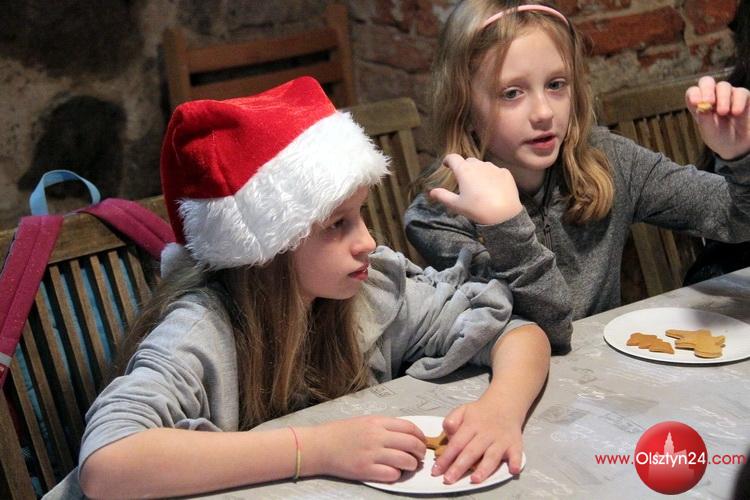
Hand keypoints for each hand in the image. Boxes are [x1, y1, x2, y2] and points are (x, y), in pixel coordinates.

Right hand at [306, 415, 425, 481]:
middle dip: (420, 452)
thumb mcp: (365, 422)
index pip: (410, 427)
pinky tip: (393, 473)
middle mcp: (377, 436)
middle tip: (419, 457)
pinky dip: (397, 475)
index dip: (421, 436)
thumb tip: (407, 435)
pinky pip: (392, 474)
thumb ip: (385, 426)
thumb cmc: (341, 433)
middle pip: (412, 444)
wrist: (320, 446)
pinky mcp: (366, 470)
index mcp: (378, 422)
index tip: (422, 442)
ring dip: (411, 465)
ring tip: (408, 466)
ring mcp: (372, 454)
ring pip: (406, 461)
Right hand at [429, 154, 522, 224]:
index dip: (448, 160)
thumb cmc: (477, 209)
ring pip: (482, 165)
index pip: (453, 158)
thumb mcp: (457, 205)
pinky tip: (493, 188)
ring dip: (478, 171)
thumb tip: (431, 192)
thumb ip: (443, 196)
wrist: (504, 215)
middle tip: (463, 180)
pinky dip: (491, 176)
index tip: (446, 165)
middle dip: (464, 167)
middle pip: (468, 161)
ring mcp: (494, 168)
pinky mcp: (506, 173)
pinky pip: (495, 171)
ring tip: (479, 185)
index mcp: (464, 171)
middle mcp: (479, 165)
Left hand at [431, 401, 523, 483]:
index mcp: (471, 425)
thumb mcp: (463, 410)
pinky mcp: (515, 444)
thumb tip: (448, 430)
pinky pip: (516, 454)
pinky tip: (512, 470)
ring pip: (492, 456)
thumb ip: (452, 420)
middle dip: (459, 467)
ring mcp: (501, 440)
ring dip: (484, 468)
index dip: (446, 457)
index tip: (436, 470)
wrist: (505, 404)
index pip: (456, 443)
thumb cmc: (480, 413)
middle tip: (449, 479)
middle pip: (471, 452)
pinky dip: (515, 462)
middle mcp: (486, 433)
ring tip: (474, 479)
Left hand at [685, 76, 749, 159]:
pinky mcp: (744, 97)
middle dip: (707, 89)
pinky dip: (738, 101)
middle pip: (707, 82)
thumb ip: (704, 120)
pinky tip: (736, 112)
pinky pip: (741, 92)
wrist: (739, 146)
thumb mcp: (710, 133)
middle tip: (709, 102)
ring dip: (722, 98)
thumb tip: (701, 107)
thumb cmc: (720, 139)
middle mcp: (713, 97)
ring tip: (723, 112)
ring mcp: (728, 95)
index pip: (693, 92)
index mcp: (699, 105)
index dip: (694, 94)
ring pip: (723, 86)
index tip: (696, 102)